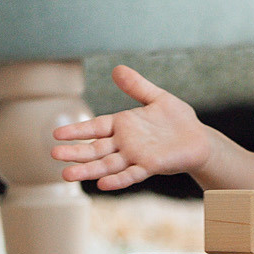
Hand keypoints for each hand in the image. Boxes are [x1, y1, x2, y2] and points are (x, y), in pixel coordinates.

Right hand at [53, 65, 211, 190]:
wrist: (199, 139)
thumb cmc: (178, 120)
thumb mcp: (157, 97)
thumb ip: (136, 86)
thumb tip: (117, 68)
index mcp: (123, 125)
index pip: (95, 128)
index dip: (77, 131)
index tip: (56, 134)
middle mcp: (125, 143)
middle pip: (95, 149)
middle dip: (75, 152)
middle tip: (54, 154)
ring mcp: (136, 156)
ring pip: (107, 165)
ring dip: (88, 170)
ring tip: (67, 176)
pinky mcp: (150, 167)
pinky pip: (131, 175)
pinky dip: (117, 180)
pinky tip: (102, 184)